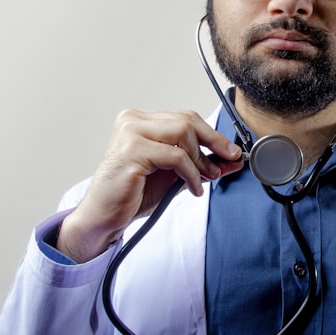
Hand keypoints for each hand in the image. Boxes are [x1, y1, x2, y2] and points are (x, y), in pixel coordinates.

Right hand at [57, 109, 244, 261]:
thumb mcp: (173, 174)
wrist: (104, 217)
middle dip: (213, 142)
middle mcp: (132, 121)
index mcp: (139, 120)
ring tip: (205, 179)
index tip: (230, 151)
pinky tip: (193, 188)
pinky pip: (176, 157)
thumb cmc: (133, 194)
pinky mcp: (132, 152)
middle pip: (187, 120)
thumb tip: (231, 159)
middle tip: (228, 161)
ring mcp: (130, 133)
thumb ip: (199, 163)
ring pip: (183, 134)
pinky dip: (192, 174)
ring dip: (201, 160)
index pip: (185, 117)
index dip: (212, 134)